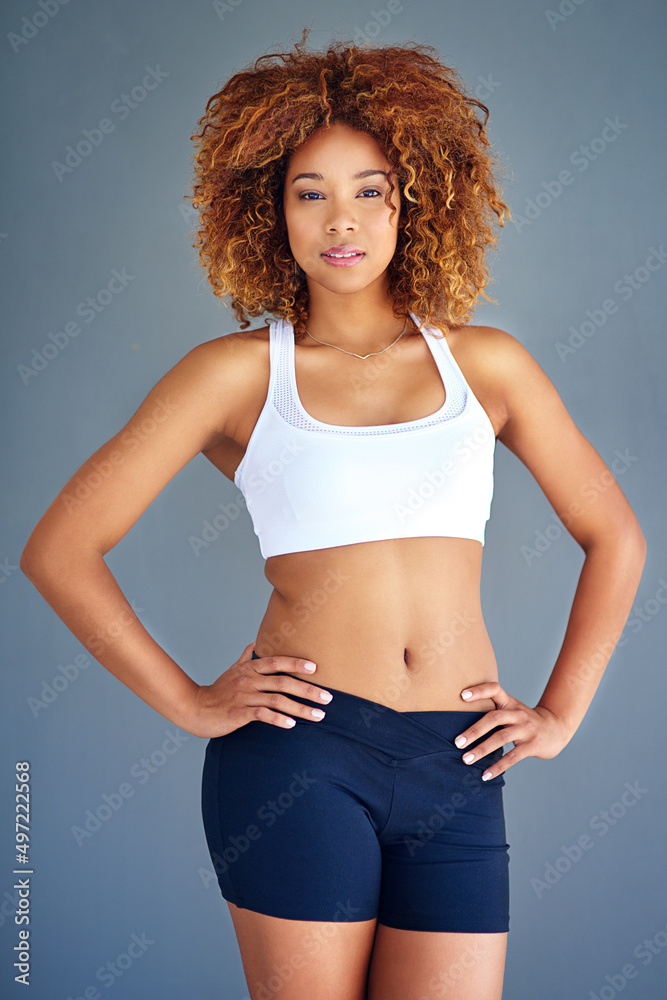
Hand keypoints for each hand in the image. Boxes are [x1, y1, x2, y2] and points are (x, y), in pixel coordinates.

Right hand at [187, 641, 333, 737]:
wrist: (195, 708)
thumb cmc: (218, 691)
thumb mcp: (232, 670)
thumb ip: (247, 657)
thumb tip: (256, 643)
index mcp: (249, 668)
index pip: (276, 662)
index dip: (296, 664)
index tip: (316, 668)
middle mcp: (248, 679)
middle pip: (283, 682)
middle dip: (308, 689)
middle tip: (328, 697)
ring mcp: (243, 696)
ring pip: (277, 700)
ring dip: (300, 708)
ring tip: (318, 715)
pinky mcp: (238, 713)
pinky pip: (262, 715)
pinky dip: (278, 719)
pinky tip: (292, 724)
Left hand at [454, 681, 571, 779]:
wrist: (556, 728)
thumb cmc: (524, 720)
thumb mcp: (511, 710)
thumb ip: (492, 712)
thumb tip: (461, 725)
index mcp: (509, 702)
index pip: (494, 689)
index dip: (479, 690)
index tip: (462, 696)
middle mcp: (517, 713)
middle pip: (494, 718)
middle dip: (474, 731)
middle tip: (457, 743)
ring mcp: (526, 729)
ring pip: (501, 738)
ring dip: (482, 750)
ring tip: (466, 760)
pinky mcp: (532, 745)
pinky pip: (513, 757)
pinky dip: (498, 767)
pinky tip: (485, 775)